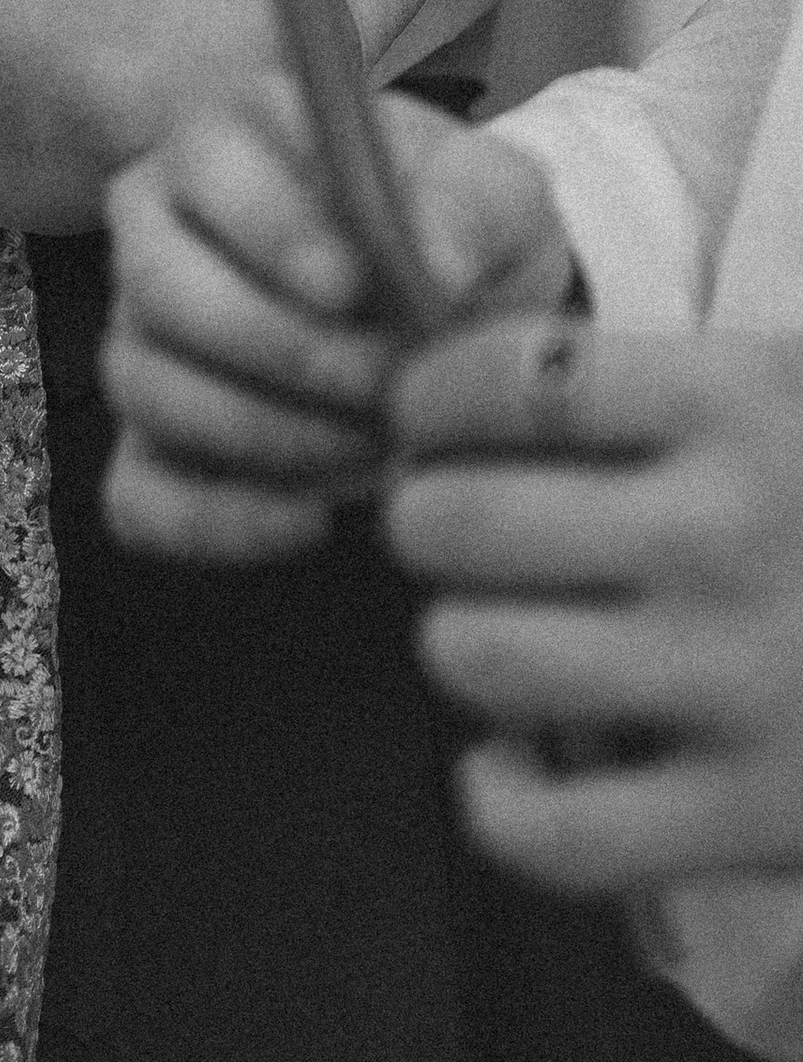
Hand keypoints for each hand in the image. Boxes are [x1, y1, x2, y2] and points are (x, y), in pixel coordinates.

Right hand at [101, 78, 575, 561]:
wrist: (454, 314)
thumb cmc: (458, 234)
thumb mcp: (496, 195)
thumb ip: (472, 206)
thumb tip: (434, 264)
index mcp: (226, 140)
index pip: (206, 165)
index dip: (272, 231)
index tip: (355, 288)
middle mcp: (156, 227)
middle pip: (160, 286)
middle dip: (283, 352)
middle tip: (388, 386)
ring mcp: (140, 335)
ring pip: (147, 386)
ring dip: (268, 435)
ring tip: (374, 447)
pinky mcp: (146, 438)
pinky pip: (137, 494)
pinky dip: (218, 520)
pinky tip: (312, 520)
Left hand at [386, 322, 802, 891]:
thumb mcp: (790, 384)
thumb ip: (655, 371)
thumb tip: (468, 364)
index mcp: (741, 401)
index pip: (504, 375)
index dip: (429, 394)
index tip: (428, 415)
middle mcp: (728, 534)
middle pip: (461, 520)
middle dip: (428, 518)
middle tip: (454, 524)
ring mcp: (739, 680)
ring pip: (481, 656)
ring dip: (458, 639)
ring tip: (497, 627)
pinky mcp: (758, 813)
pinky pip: (555, 830)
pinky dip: (499, 798)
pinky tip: (516, 757)